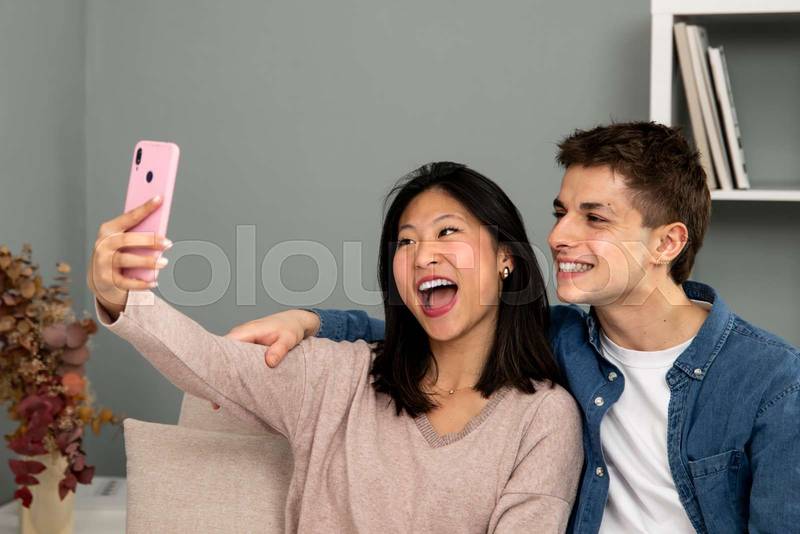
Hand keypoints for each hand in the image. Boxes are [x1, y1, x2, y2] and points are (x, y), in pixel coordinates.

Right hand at [87, 195, 171, 319]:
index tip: (160, 199)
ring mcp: (103, 262)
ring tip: (164, 262)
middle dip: (149, 240)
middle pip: (127, 240)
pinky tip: (154, 282)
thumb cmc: (119, 253)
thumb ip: (139, 234)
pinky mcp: (106, 280)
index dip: (144, 208)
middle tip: (168, 243)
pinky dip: (142, 283)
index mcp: (109, 230)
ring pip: (127, 260)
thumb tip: (161, 230)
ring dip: (147, 262)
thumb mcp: (125, 241)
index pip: (129, 217)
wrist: (100, 279)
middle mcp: (103, 244)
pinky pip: (126, 282)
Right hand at [208, 310, 320, 409]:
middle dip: (218, 376)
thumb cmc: (290, 327)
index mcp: (247, 331)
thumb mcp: (288, 339)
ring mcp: (242, 342)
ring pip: (227, 360)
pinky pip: (235, 361)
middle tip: (216, 398)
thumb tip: (269, 362)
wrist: (294, 321)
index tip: (216, 380)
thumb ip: (279, 350)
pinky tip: (231, 391)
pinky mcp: (246, 348)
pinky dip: (233, 374)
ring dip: (225, 377)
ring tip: (219, 400)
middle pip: (222, 356)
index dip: (218, 362)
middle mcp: (240, 336)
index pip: (224, 345)